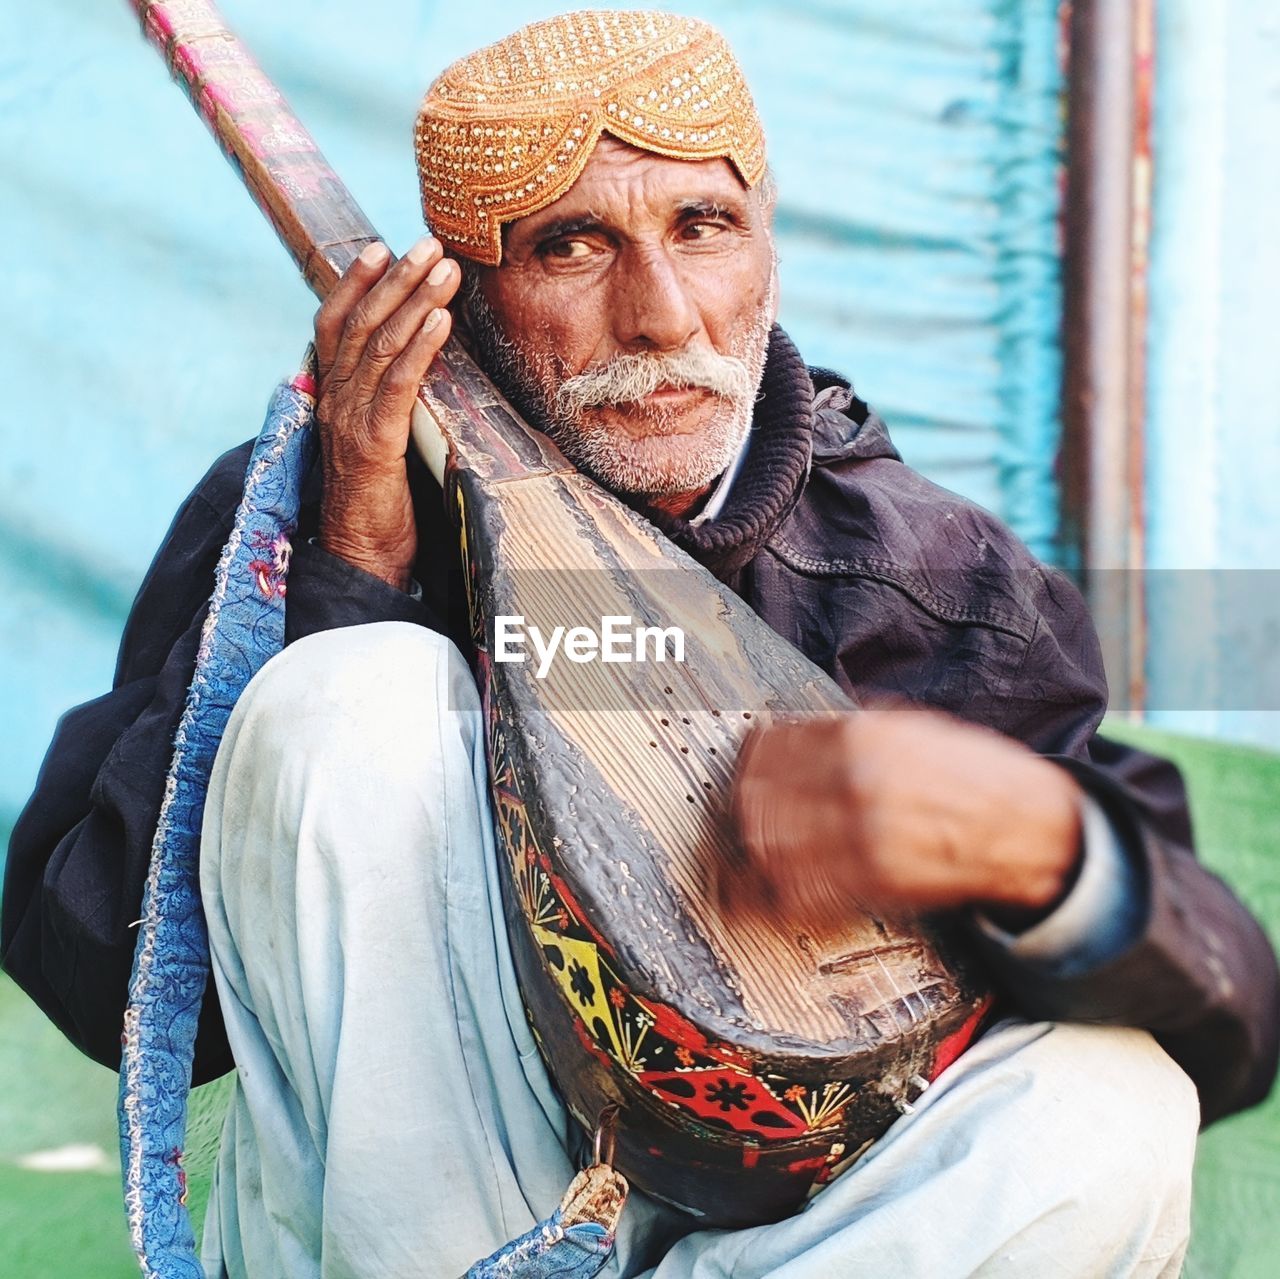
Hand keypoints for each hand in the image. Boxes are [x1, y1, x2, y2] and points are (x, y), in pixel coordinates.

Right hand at [313, 236, 459, 589]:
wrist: (361, 558)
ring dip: (415, 301)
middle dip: (396, 279)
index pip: (334, 326)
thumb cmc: (378, 505)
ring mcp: (350, 422)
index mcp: (330, 399)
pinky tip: (441, 320)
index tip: (382, 247)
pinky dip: (419, 346)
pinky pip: (397, 384)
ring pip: (379, 345)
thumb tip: (412, 371)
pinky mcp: (375, 445)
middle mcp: (334, 402)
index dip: (354, 284)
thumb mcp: (377, 444)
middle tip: (429, 242)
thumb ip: (383, 405)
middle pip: (360, 324)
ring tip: (445, 268)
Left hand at [728, 707, 1082, 922]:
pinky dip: (772, 888)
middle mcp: (856, 783)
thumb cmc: (973, 775)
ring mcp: (861, 837)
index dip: (748, 755)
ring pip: (768, 843)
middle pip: (757, 795)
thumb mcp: (911, 725)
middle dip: (738, 801)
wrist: (1028, 827)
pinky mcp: (872, 884)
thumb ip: (850, 725)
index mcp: (863, 736)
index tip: (743, 761)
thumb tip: (794, 727)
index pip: (771, 744)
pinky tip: (765, 881)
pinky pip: (799, 889)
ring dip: (746, 845)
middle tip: (735, 804)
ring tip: (743, 842)